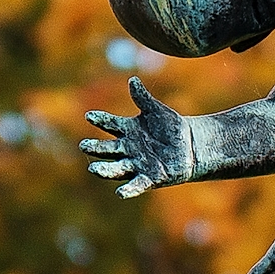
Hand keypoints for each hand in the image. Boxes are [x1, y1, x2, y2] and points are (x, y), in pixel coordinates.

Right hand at [82, 86, 198, 194]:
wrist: (190, 146)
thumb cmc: (170, 127)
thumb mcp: (156, 110)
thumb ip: (143, 98)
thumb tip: (132, 80)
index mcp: (127, 130)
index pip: (110, 124)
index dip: (100, 120)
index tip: (89, 115)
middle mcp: (128, 149)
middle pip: (108, 149)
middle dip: (96, 148)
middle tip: (84, 145)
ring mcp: (137, 164)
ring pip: (117, 168)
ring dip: (105, 169)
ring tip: (93, 169)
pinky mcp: (150, 178)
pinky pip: (137, 184)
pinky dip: (128, 189)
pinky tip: (120, 193)